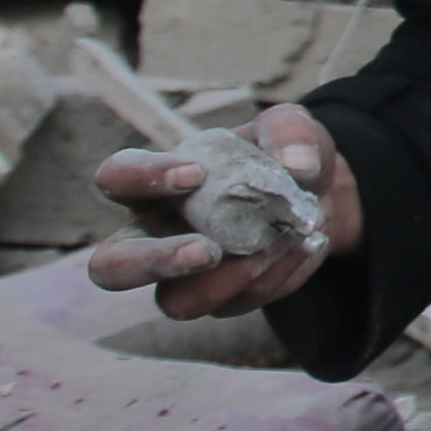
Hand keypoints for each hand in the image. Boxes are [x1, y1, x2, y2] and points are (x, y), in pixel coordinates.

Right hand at [86, 108, 361, 320]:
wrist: (320, 194)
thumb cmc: (281, 154)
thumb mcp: (289, 128)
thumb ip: (289, 134)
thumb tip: (297, 167)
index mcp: (156, 181)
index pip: (117, 178)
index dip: (144, 179)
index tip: (194, 174)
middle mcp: (156, 233)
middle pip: (110, 267)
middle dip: (155, 262)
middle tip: (209, 250)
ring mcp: (185, 275)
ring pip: (176, 302)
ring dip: (233, 278)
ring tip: (284, 239)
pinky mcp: (224, 298)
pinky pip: (239, 303)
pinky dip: (279, 276)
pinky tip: (307, 245)